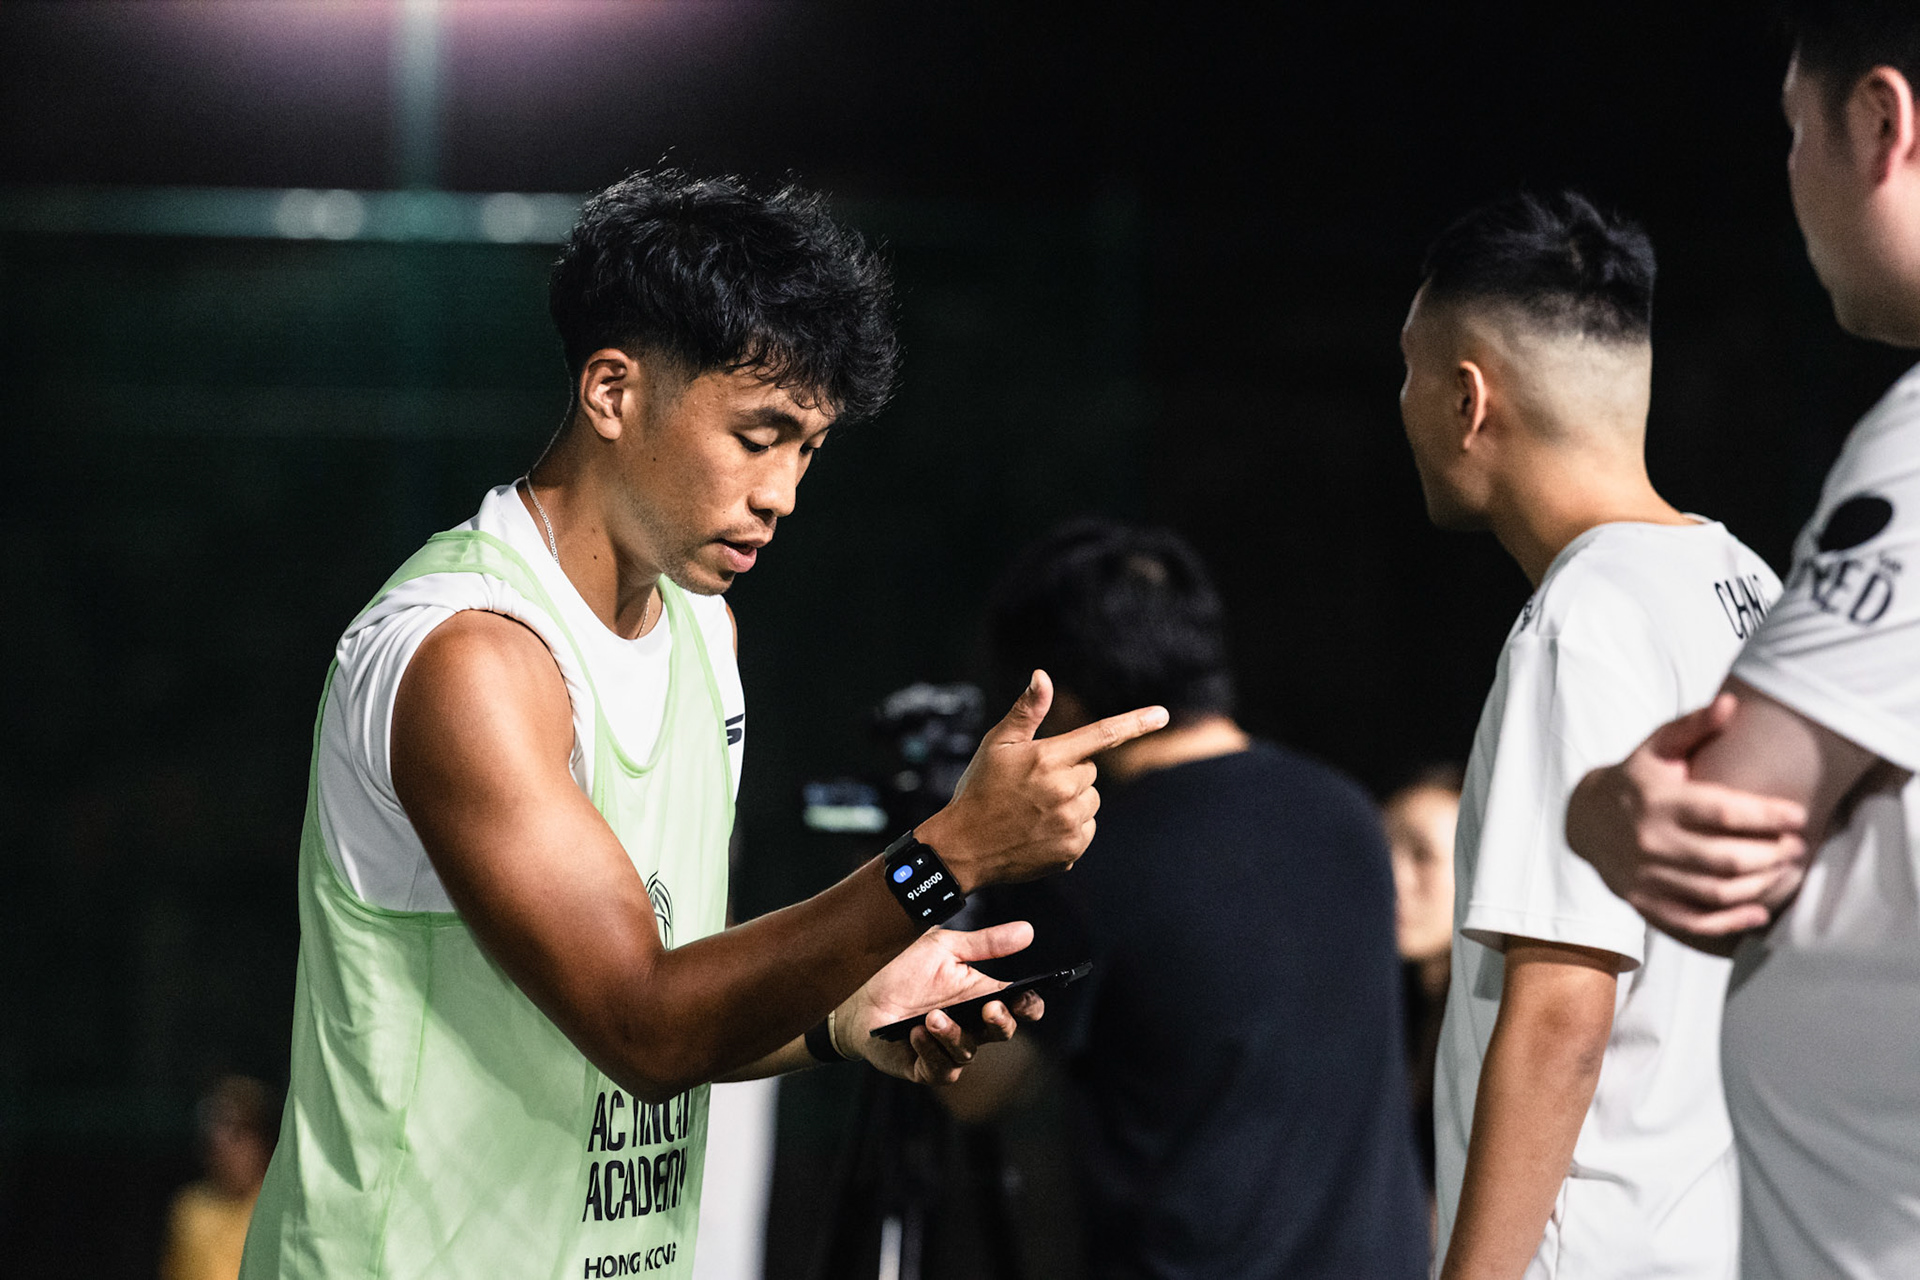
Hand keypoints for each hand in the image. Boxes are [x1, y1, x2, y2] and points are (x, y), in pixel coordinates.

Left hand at [839, 921, 1045, 1085]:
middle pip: (1001, 1031)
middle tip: (990, 1008)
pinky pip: (939, 1068)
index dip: (1030, 1006)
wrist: (857, 992)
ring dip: (954, 1035)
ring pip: (968, 1051)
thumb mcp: (943, 947)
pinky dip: (931, 1050)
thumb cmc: (902, 969)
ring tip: (933, 1016)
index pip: (1019, 1007)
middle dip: (1000, 1022)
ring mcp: (948, 1048)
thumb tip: (1028, 930)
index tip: (1028, 998)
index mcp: (981, 995)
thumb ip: (986, 943)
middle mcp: (971, 1025)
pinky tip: (916, 1033)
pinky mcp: (925, 1067)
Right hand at [917, 670, 1167, 891]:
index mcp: (1047, 758)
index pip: (1101, 735)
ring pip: (1091, 801)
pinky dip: (1070, 828)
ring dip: (1072, 801)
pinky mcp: (1072, 850)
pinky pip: (1087, 829)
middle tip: (1033, 785)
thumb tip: (1042, 675)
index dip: (1135, 723)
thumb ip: (1026, 711)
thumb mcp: (996, 745)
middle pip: (1090, 772)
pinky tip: (1040, 831)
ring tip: (1035, 810)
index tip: (1162, 714)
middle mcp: (1063, 790)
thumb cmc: (979, 789)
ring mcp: (1069, 822)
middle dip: (1070, 773)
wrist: (963, 847)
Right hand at [1565, 694, 1809, 937]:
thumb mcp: (1657, 746)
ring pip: (1715, 892)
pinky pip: (1692, 920)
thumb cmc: (1636, 779)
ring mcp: (1647, 876)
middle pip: (1726, 858)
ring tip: (1784, 872)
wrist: (1583, 819)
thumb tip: (1731, 704)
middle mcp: (1652, 841)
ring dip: (1759, 886)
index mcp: (1659, 801)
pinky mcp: (1645, 902)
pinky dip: (1729, 922)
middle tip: (1797, 847)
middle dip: (1772, 855)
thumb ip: (1694, 726)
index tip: (1798, 815)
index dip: (1767, 816)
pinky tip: (1758, 914)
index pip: (1723, 813)